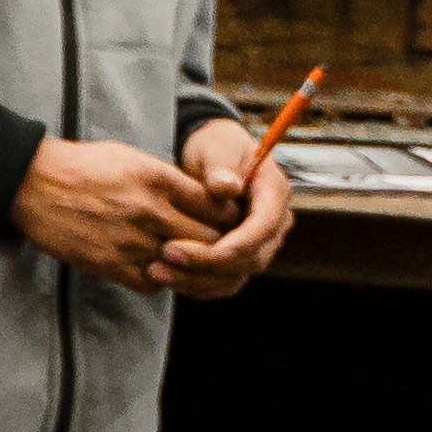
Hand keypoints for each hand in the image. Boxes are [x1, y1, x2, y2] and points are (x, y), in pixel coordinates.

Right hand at [10, 136, 224, 293]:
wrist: (29, 183)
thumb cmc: (81, 166)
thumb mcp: (130, 158)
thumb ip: (167, 178)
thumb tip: (201, 196)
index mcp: (156, 178)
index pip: (216, 205)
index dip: (226, 216)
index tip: (221, 220)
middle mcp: (147, 209)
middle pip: (209, 239)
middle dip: (215, 244)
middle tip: (211, 247)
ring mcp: (128, 239)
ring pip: (184, 264)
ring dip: (187, 265)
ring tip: (183, 259)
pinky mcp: (108, 263)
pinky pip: (152, 283)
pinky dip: (159, 279)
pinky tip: (152, 268)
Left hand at [156, 117, 298, 294]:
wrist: (212, 156)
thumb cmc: (217, 147)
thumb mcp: (218, 148)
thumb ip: (221, 167)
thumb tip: (227, 187)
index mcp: (274, 195)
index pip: (263, 228)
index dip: (237, 244)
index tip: (203, 248)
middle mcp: (272, 225)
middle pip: (250, 259)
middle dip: (208, 263)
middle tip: (166, 254)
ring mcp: (256, 245)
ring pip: (235, 276)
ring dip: (197, 280)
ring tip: (156, 270)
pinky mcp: (237, 258)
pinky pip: (221, 281)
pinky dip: (195, 284)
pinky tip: (164, 276)